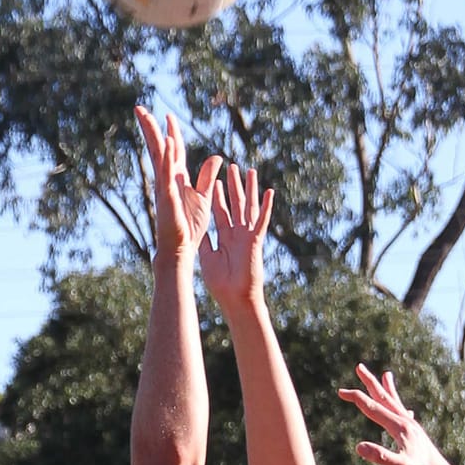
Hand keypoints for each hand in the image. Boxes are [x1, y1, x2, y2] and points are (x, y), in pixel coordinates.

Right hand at [136, 107, 219, 269]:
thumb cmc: (189, 226)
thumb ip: (208, 177)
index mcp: (178, 178)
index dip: (172, 132)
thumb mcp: (204, 197)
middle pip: (159, 147)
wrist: (180, 248)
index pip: (174, 149)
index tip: (168, 116)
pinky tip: (168, 142)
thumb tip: (217, 157)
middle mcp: (168, 178)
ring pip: (159, 155)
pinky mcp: (168, 197)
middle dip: (150, 127)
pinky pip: (168, 174)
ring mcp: (165, 186)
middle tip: (139, 108)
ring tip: (146, 116)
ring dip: (153, 135)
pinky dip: (168, 158)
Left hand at [197, 161, 273, 316]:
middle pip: (236, 204)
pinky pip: (261, 221)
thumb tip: (195, 229)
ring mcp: (247, 236)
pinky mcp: (255, 241)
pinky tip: (269, 192)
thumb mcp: (207, 257)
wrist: (234, 297)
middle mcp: (237, 233)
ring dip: (250, 189)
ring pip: (249, 207)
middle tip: (232, 167)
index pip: (221, 211)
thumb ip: (204, 241)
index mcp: (225, 237)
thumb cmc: (221, 283)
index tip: (215, 181)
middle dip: (233, 186)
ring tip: (250, 171)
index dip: (218, 196)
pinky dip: (266, 207)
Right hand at [339, 364, 450, 464]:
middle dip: (370, 382)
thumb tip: (359, 447)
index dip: (356, 398)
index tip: (340, 391)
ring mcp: (412, 427)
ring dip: (388, 389)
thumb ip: (381, 457)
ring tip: (387, 374)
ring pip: (396, 403)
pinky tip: (404, 409)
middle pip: (384, 398)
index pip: (372, 408)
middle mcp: (406, 422)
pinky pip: (405, 415)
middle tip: (359, 366)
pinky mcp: (417, 434)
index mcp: (399, 427)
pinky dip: (401, 407)